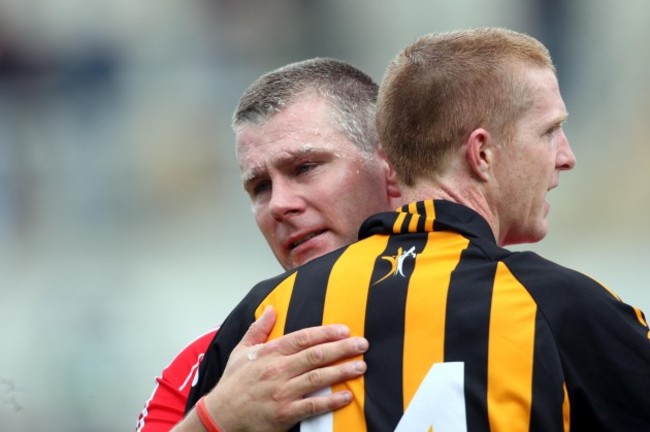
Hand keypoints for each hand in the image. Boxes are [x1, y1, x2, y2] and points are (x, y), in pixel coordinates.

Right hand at [204, 306, 367, 431]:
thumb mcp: (241, 351)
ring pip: (317, 378)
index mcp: (269, 353)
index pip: (302, 338)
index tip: (344, 330)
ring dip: (341, 371)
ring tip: (360, 366)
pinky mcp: (284, 413)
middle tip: (361, 344)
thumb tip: (271, 309)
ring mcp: (282, 392)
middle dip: (342, 348)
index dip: (325, 333)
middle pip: (315, 355)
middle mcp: (277, 370)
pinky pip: (312, 405)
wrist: (220, 416)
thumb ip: (259, 329)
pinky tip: (346, 396)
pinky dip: (330, 401)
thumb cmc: (233, 384)